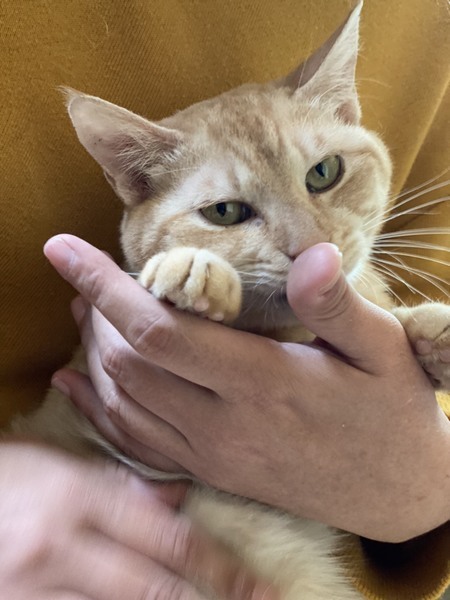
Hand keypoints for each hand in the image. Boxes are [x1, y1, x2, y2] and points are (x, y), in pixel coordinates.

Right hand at [0, 438, 271, 599]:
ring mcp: (32, 588)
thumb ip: (121, 483)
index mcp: (76, 496)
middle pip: (153, 587)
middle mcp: (57, 546)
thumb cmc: (6, 476)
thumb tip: (180, 498)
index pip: (166, 537)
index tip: (256, 585)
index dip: (219, 565)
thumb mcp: (59, 464)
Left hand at [45, 235, 449, 542]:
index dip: (104, 288)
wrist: (395, 494)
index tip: (63, 249)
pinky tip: (79, 385)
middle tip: (85, 277)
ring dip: (93, 353)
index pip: (159, 332)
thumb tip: (312, 254)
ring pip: (124, 401)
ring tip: (85, 314)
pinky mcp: (211, 471)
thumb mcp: (383, 351)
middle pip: (129, 364)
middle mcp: (225, 425)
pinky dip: (99, 410)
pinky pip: (135, 443)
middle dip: (94, 314)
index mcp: (264, 385)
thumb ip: (337, 305)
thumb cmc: (391, 414)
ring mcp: (212, 455)